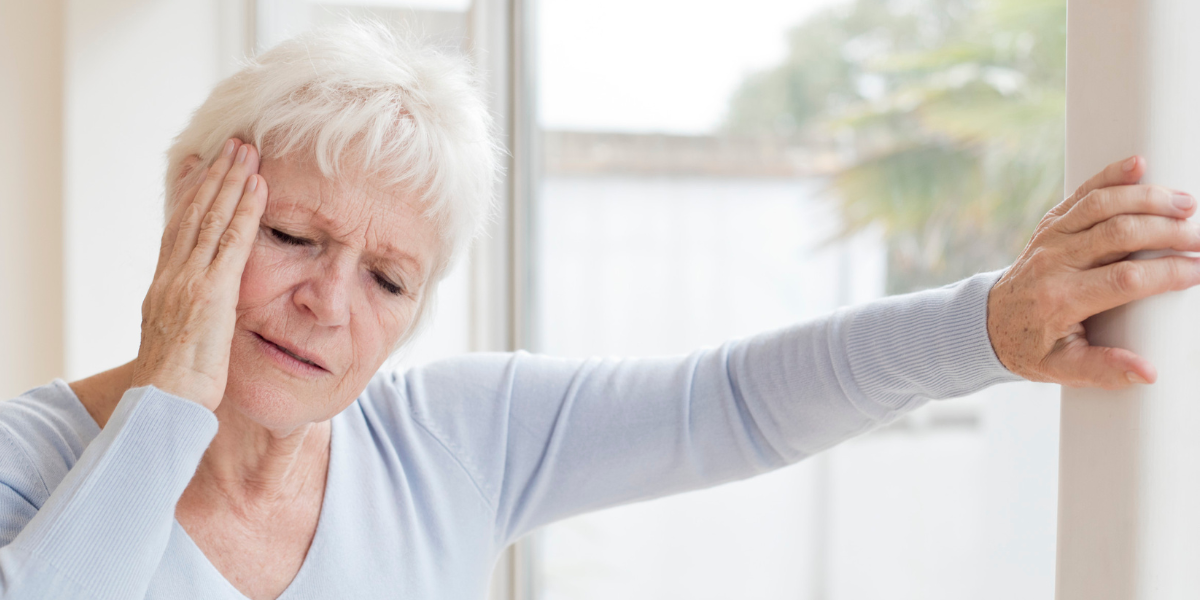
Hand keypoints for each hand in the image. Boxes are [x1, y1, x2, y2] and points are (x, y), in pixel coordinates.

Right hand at [131, 139, 266, 409]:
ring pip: (211, 219)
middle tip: (231, 144)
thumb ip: (195, 317)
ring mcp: (190, 282)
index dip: (189, 194)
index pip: (177, 229)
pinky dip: (246, 211)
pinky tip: (259, 188)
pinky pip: (232, 243)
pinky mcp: (211, 293)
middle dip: (214, 176)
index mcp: (164, 287)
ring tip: (248, 151)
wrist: (164, 405)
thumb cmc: (177, 387)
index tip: (199, 165)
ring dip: (231, 181)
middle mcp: (172, 276)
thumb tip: (206, 312)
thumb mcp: (183, 341)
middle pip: (193, 213)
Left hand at [988, 156, 1199, 389]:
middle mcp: (1054, 262)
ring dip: (1147, 199)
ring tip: (1187, 204)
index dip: (1166, 273)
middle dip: (1166, 231)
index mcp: (1061, 299)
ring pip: (1101, 205)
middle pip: (1118, 234)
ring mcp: (1050, 238)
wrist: (989, 323)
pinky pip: (1081, 194)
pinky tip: (1139, 164)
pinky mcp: (1050, 224)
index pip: (1124, 279)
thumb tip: (1147, 372)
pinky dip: (1110, 176)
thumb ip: (1104, 370)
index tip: (1198, 271)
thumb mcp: (1062, 367)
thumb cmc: (1031, 346)